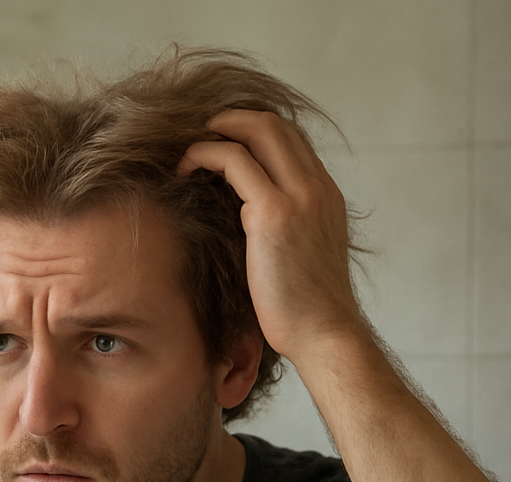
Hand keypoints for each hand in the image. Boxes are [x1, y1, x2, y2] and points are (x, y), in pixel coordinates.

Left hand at [177, 110, 367, 361]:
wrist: (324, 333)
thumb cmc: (306, 309)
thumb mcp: (303, 256)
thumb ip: (286, 229)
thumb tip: (249, 223)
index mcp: (326, 195)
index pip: (291, 140)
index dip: (253, 132)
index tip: (222, 143)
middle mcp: (316, 187)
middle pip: (275, 124)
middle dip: (232, 119)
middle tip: (199, 135)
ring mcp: (298, 196)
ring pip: (258, 131)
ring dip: (216, 131)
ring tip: (187, 151)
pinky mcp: (273, 213)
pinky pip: (233, 161)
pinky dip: (205, 154)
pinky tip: (185, 170)